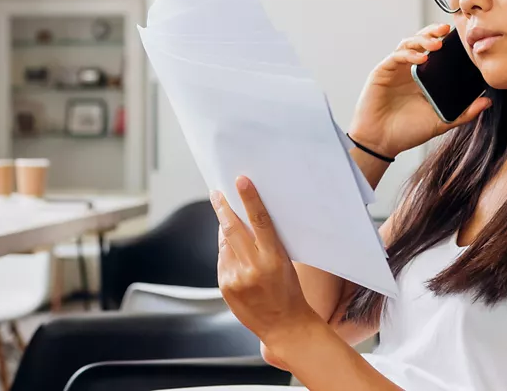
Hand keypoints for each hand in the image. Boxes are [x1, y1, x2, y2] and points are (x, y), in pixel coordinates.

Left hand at [212, 177, 323, 344]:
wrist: (285, 326)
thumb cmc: (289, 293)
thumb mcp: (285, 263)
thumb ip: (265, 243)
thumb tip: (245, 220)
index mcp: (274, 258)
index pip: (260, 221)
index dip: (250, 198)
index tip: (241, 181)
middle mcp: (253, 267)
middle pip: (233, 229)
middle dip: (223, 208)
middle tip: (217, 194)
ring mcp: (236, 278)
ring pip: (225, 244)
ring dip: (225, 232)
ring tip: (229, 225)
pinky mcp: (225, 286)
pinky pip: (222, 261)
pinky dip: (226, 253)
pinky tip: (235, 257)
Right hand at [348, 23, 491, 156]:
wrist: (382, 142)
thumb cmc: (408, 132)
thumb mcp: (442, 122)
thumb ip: (464, 113)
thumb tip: (488, 102)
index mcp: (424, 78)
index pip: (436, 52)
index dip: (446, 41)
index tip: (462, 36)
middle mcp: (410, 70)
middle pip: (422, 41)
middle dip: (433, 32)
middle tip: (446, 29)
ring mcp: (395, 69)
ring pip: (408, 44)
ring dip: (422, 39)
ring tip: (436, 43)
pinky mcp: (382, 72)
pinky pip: (396, 56)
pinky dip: (409, 54)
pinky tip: (421, 58)